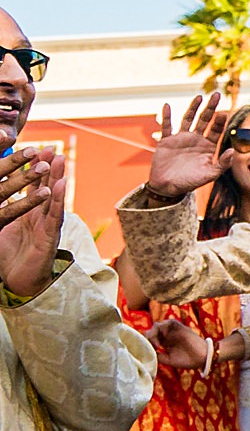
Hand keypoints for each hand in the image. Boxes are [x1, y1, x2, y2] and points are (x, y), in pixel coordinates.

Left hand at [0, 148, 65, 297]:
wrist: (19, 284)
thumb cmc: (10, 258)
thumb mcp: (1, 230)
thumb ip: (2, 213)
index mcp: (28, 212)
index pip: (32, 186)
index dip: (34, 168)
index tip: (34, 149)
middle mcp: (39, 215)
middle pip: (45, 186)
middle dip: (48, 167)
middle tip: (51, 147)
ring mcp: (46, 224)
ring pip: (53, 196)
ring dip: (57, 177)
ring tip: (60, 158)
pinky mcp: (49, 236)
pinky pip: (55, 214)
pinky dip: (59, 199)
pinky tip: (62, 185)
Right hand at [147, 93, 226, 198]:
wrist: (168, 188)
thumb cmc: (190, 182)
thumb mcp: (210, 174)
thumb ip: (222, 164)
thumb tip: (233, 151)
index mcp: (208, 146)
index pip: (216, 130)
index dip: (220, 121)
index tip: (224, 113)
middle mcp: (196, 139)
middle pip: (205, 120)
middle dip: (210, 108)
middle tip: (216, 95)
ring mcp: (181, 139)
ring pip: (188, 119)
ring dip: (193, 108)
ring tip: (199, 97)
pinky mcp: (167, 141)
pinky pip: (167, 126)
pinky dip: (166, 116)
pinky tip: (167, 105)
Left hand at [148, 318, 213, 373]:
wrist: (201, 358)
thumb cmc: (186, 360)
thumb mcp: (168, 360)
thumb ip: (158, 356)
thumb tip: (147, 352)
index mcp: (164, 343)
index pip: (150, 338)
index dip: (146, 342)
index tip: (147, 350)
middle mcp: (167, 335)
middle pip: (152, 331)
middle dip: (148, 336)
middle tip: (152, 346)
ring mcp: (174, 331)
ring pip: (159, 325)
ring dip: (154, 331)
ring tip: (156, 342)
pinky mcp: (181, 327)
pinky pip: (170, 321)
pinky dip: (163, 326)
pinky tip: (162, 336)